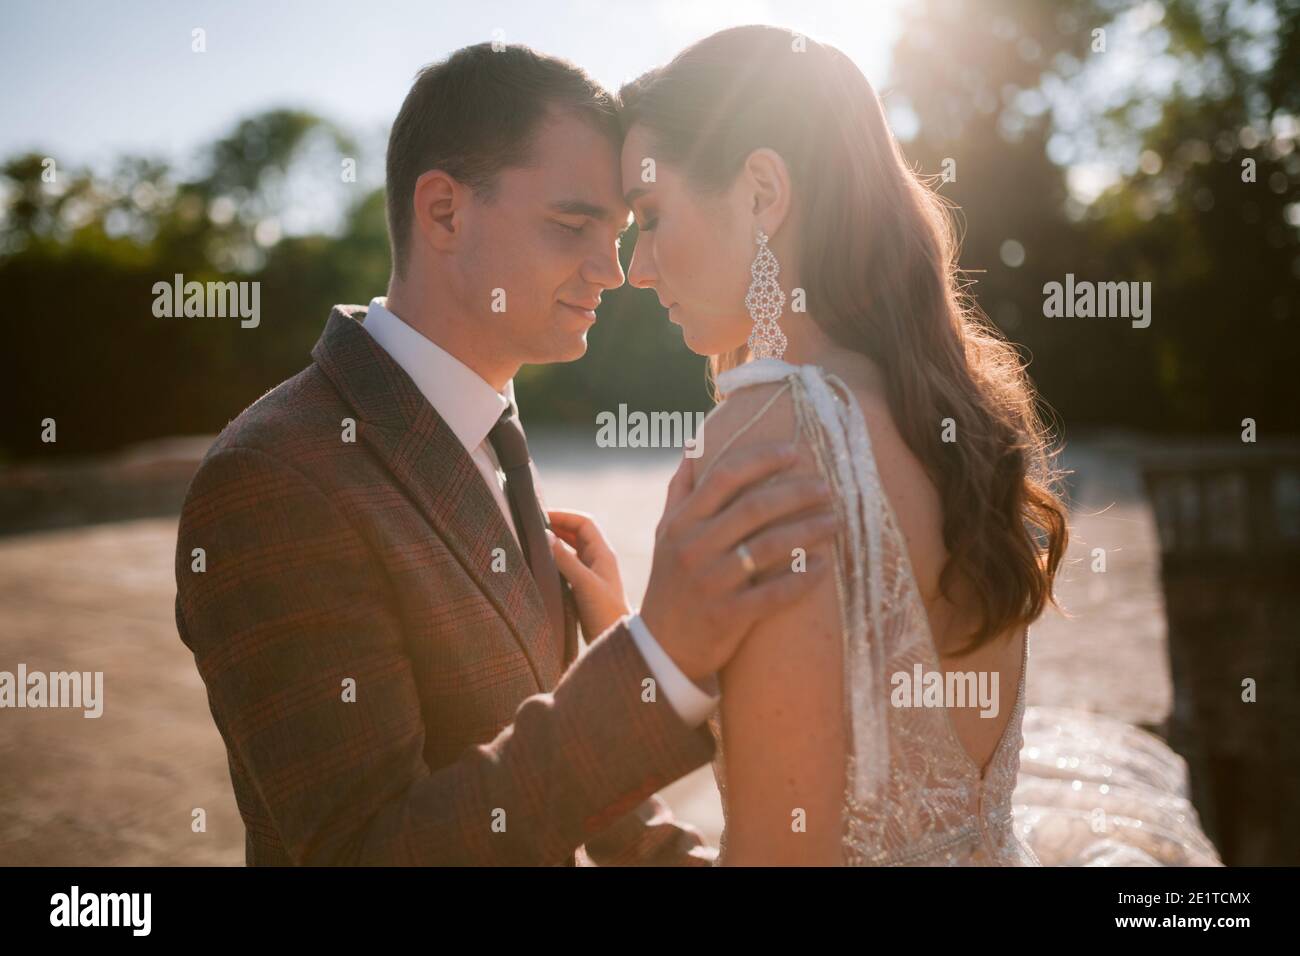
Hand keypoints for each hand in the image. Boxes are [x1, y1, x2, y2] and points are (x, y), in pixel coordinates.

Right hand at [547, 510, 629, 639]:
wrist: (614, 640)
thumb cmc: (605, 612)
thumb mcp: (584, 583)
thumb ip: (565, 560)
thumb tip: (547, 536)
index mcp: (603, 554)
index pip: (584, 523)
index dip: (564, 516)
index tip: (542, 515)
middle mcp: (598, 560)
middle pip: (577, 533)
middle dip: (558, 526)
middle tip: (533, 526)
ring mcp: (591, 573)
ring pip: (572, 549)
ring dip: (556, 542)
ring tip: (535, 540)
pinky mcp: (584, 587)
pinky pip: (568, 566)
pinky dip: (555, 560)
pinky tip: (541, 563)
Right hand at [640, 442, 837, 681]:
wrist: (661, 648)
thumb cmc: (671, 581)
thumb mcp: (665, 534)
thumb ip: (681, 490)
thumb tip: (695, 445)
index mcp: (681, 523)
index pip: (724, 477)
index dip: (762, 459)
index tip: (794, 452)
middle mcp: (693, 548)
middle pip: (754, 507)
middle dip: (797, 493)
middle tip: (827, 487)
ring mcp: (711, 582)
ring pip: (769, 547)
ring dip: (809, 530)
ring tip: (835, 520)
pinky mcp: (728, 616)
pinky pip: (774, 593)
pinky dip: (802, 577)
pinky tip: (824, 565)